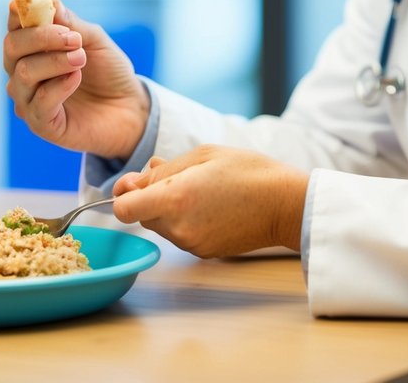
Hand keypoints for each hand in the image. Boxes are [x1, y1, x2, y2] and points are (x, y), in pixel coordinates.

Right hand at [3, 0, 149, 159]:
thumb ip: (71, 23)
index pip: (15, 26)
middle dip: (42, 37)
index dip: (21, 12)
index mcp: (32, 48)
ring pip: (24, 73)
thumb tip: (50, 0)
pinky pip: (39, 102)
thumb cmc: (108, 71)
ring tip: (81, 58)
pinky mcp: (41, 124)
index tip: (40, 2)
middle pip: (12, 47)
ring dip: (55, 61)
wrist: (129, 107)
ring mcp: (29, 99)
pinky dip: (59, 86)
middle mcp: (23, 72)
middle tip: (74, 38)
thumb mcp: (94, 40)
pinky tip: (76, 78)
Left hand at [111, 146, 307, 257]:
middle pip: (141, 216)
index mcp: (174, 198)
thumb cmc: (248, 171)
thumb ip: (162, 170)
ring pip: (160, 225)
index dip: (123, 196)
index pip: (122, 209)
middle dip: (149, 197)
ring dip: (168, 209)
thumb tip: (133, 181)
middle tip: (177, 176)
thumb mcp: (202, 155)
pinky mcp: (203, 252)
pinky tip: (209, 206)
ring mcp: (191, 243)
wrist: (285, 204)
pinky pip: (180, 234)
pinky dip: (185, 221)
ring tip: (199, 189)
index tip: (136, 184)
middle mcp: (178, 227)